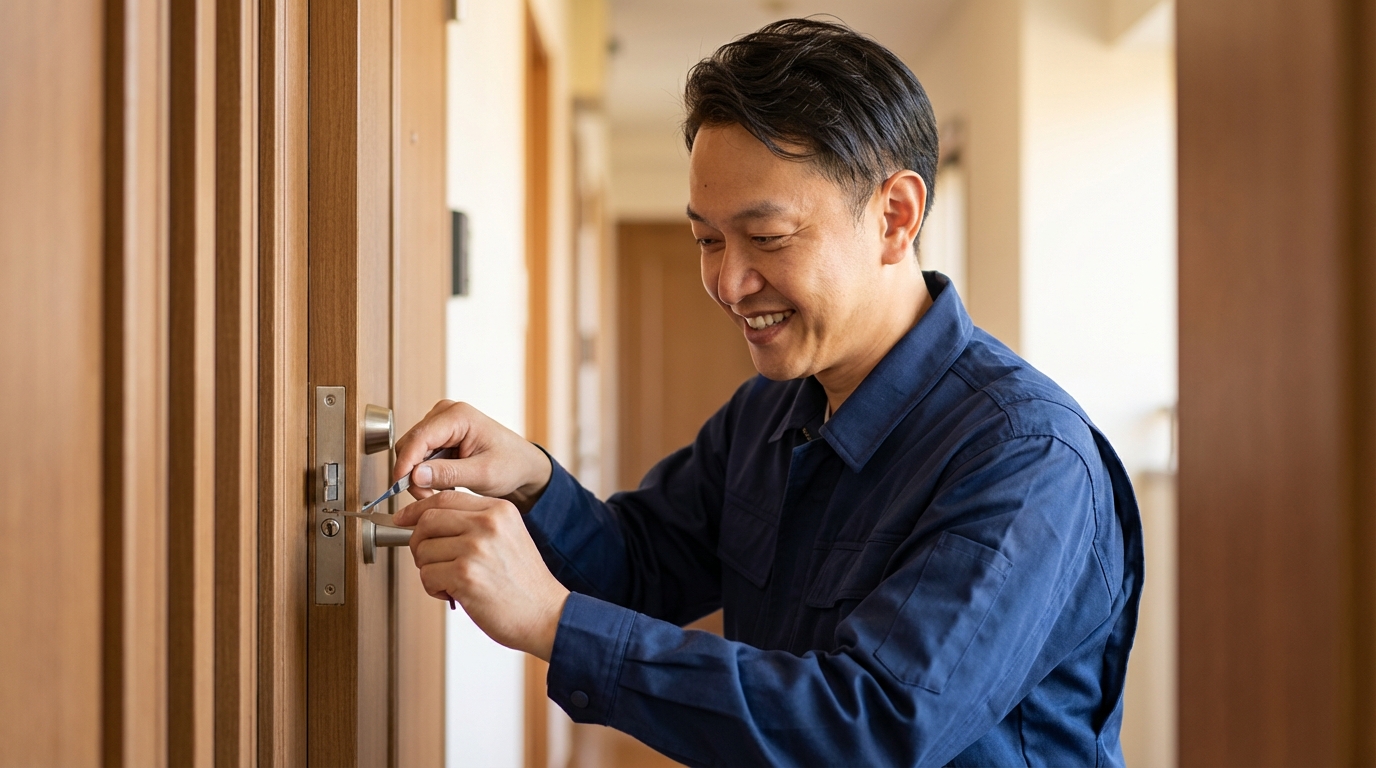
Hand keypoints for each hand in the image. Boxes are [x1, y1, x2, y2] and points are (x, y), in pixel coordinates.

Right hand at [393, 400, 552, 511]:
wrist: (523, 466)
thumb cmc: (511, 464)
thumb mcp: (483, 473)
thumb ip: (449, 474)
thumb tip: (415, 475)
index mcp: (458, 416)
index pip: (418, 438)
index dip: (405, 464)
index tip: (400, 487)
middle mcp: (445, 414)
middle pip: (410, 445)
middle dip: (413, 474)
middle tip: (429, 497)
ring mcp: (440, 423)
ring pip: (411, 452)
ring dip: (419, 475)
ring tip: (442, 491)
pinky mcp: (439, 435)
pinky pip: (419, 456)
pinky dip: (425, 473)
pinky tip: (443, 483)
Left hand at [395, 490, 569, 660]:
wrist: (546, 614)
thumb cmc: (524, 583)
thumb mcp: (507, 538)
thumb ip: (474, 523)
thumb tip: (426, 522)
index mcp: (499, 509)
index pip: (444, 498)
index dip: (416, 510)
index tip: (402, 520)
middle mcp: (488, 523)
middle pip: (427, 520)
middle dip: (419, 543)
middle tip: (430, 561)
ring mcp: (476, 548)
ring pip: (423, 550)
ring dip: (429, 571)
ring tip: (452, 582)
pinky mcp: (465, 575)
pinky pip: (427, 575)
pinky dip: (434, 589)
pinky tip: (455, 593)